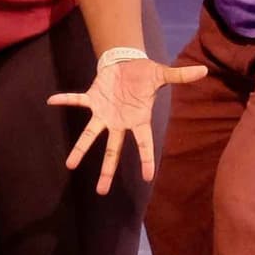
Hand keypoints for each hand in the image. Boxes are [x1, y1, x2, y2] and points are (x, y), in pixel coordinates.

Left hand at [49, 51, 207, 196]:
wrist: (128, 63)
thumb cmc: (145, 75)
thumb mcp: (163, 75)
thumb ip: (180, 75)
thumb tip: (203, 69)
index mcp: (137, 120)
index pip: (144, 143)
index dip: (146, 159)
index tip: (149, 177)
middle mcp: (119, 122)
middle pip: (112, 150)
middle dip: (107, 170)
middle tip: (101, 191)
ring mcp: (104, 113)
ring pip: (90, 135)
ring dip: (80, 149)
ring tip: (69, 165)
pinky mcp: (93, 99)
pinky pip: (77, 100)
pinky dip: (66, 99)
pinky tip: (51, 100)